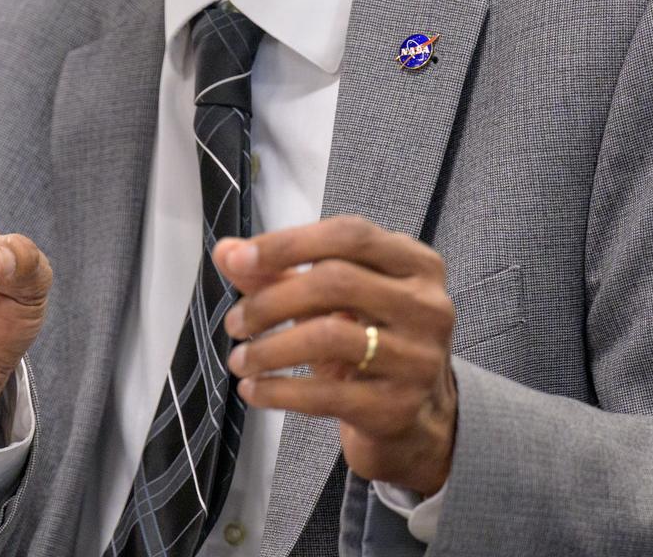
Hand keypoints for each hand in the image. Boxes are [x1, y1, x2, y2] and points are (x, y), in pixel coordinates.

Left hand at [215, 216, 456, 495]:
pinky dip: (279, 391)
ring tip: (238, 358)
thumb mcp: (331, 298)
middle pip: (337, 281)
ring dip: (269, 349)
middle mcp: (426, 305)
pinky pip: (326, 394)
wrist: (416, 419)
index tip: (240, 259)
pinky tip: (252, 390)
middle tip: (235, 321)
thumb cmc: (367, 338)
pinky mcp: (398, 408)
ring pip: (329, 336)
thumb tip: (225, 250)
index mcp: (416, 263)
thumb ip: (279, 269)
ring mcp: (417, 358)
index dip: (289, 242)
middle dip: (272, 300)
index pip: (349, 235)